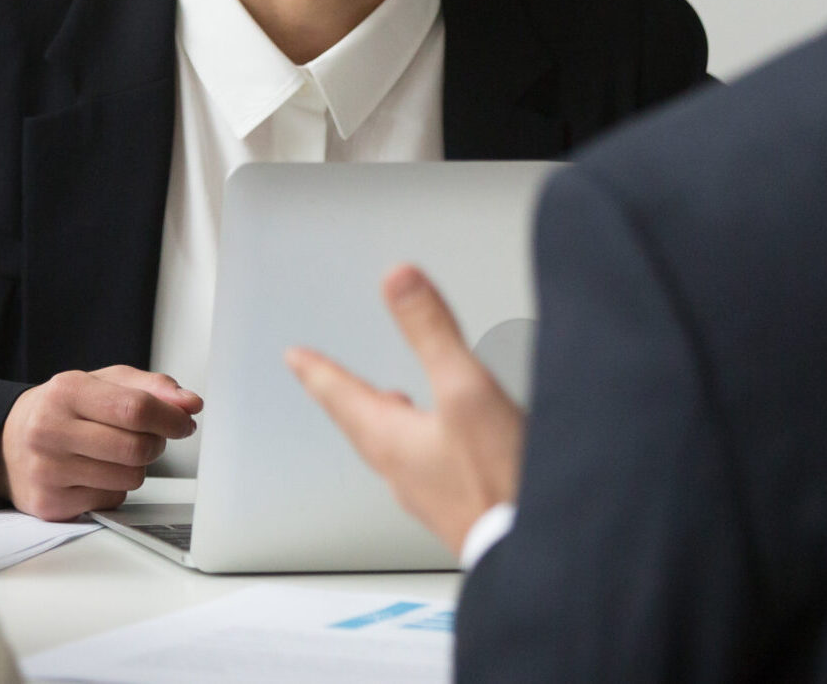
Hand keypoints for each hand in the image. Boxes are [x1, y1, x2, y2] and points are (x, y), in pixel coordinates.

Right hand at [0, 366, 202, 520]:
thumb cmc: (64, 409)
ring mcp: (47, 471)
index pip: (135, 408)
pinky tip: (94, 473)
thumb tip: (190, 404)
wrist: (7, 443)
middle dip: (156, 444)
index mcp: (66, 391)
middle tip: (149, 437)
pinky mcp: (50, 505)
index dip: (171, 417)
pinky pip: (111, 502)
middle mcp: (50, 430)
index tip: (185, 421)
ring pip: (129, 478)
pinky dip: (114, 488)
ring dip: (136, 467)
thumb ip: (151, 388)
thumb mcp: (103, 383)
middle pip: (136, 448)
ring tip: (115, 453)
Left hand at [286, 264, 524, 555]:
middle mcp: (401, 470)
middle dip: (345, 395)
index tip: (295, 356)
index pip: (340, 395)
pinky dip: (418, 440)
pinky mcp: (457, 507)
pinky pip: (422, 465)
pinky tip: (442, 441)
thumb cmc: (496, 481)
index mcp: (391, 439)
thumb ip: (431, 332)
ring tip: (385, 402)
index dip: (318, 369)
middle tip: (326, 380)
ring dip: (383, 418)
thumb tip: (399, 280)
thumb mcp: (464, 390)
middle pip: (361, 422)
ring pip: (392, 446)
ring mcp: (428, 494)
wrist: (531, 546)